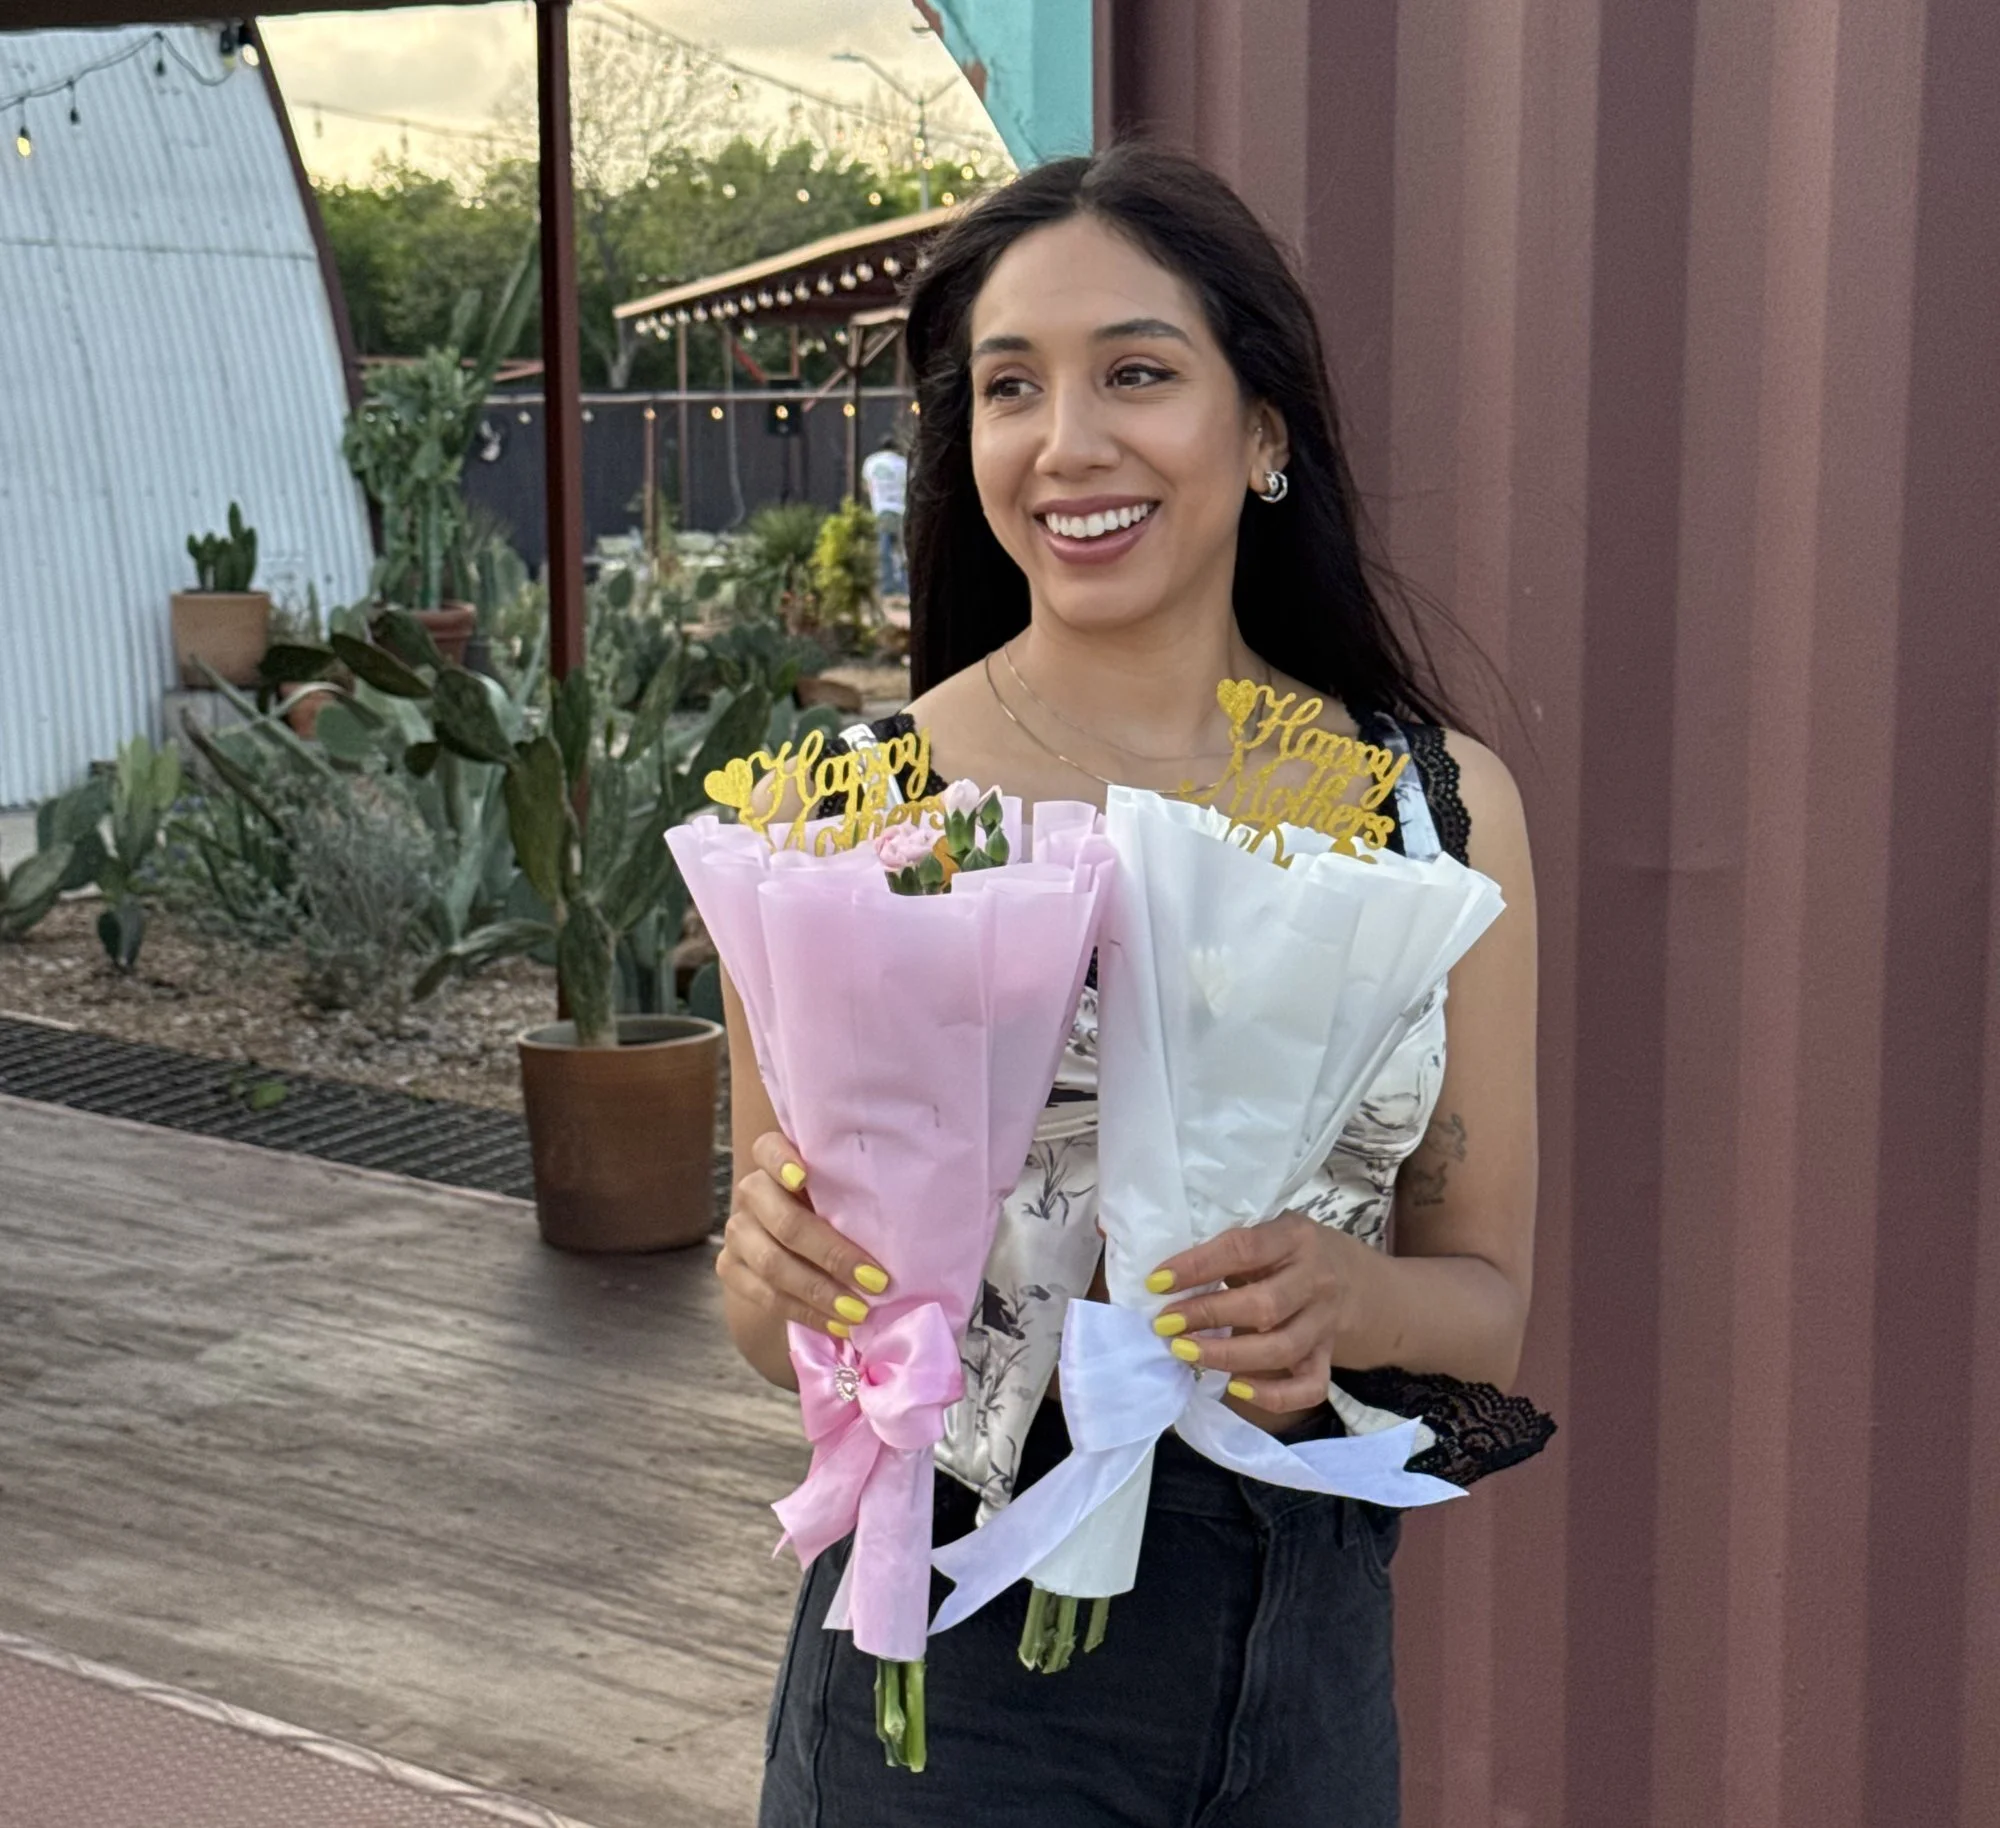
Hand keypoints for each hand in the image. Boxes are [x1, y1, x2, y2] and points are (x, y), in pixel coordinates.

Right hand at [717, 1132, 890, 1336]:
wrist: (800, 1246)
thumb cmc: (839, 1207)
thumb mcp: (844, 1191)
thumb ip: (855, 1192)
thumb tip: (906, 1220)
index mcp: (775, 1160)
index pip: (768, 1149)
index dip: (782, 1162)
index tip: (804, 1178)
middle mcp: (751, 1191)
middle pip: (785, 1222)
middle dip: (833, 1255)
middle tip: (877, 1281)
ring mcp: (737, 1230)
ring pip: (772, 1264)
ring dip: (821, 1292)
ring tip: (859, 1312)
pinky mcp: (730, 1267)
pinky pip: (765, 1296)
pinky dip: (805, 1313)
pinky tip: (836, 1324)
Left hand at [1145, 1213, 1383, 1413]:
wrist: (1365, 1283)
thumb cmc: (1298, 1254)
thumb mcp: (1274, 1234)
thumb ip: (1236, 1250)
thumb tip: (1171, 1277)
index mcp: (1296, 1238)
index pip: (1243, 1249)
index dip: (1197, 1266)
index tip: (1157, 1282)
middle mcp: (1316, 1279)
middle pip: (1263, 1305)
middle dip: (1207, 1315)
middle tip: (1165, 1322)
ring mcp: (1325, 1323)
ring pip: (1281, 1349)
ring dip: (1227, 1355)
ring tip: (1184, 1351)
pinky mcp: (1328, 1357)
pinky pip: (1307, 1386)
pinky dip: (1271, 1395)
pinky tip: (1235, 1388)